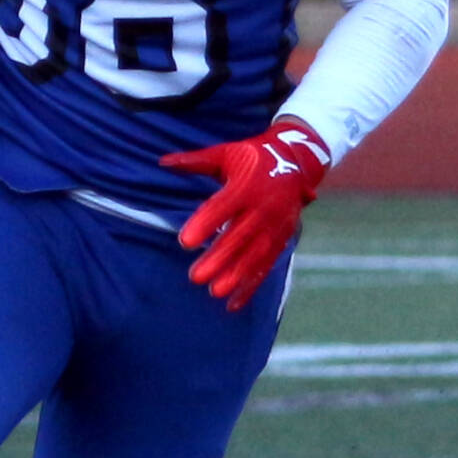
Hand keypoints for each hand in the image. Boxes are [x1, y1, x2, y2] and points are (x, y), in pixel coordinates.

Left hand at [161, 116, 331, 310]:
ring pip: (255, 255)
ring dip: (236, 275)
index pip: (223, 207)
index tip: (185, 242)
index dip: (205, 224)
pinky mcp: (282, 239)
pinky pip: (267, 265)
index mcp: (247, 185)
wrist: (295, 162)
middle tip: (195, 277)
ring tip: (214, 292)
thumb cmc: (251, 157)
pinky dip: (251, 286)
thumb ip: (195, 161)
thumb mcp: (225, 154)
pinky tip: (233, 304)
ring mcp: (276, 226)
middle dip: (219, 258)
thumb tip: (162, 162)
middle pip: (239, 237)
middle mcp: (264, 207)